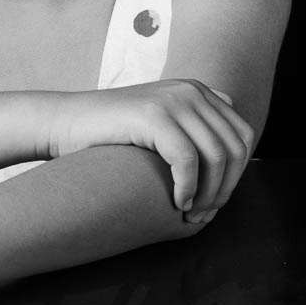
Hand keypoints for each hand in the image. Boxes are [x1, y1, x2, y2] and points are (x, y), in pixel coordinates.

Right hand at [45, 81, 252, 217]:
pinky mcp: (153, 115)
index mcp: (197, 90)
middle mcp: (190, 89)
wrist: (63, 123)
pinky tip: (177, 203)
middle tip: (203, 215)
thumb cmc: (109, 135)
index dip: (236, 174)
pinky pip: (188, 160)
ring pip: (216, 156)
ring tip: (191, 214)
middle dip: (226, 188)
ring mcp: (172, 99)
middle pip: (235, 147)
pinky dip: (188, 188)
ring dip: (209, 193)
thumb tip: (235, 157)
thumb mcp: (160, 125)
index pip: (241, 135)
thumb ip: (194, 129)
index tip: (214, 200)